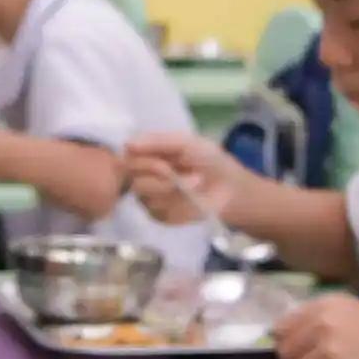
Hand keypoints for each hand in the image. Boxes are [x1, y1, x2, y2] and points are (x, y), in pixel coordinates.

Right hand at [120, 128, 239, 224]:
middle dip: (157, 172)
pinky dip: (179, 203)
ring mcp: (149, 198)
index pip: (128, 157)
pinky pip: (159, 212)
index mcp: (146, 155)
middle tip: (176, 170)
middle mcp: (143, 176)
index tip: (162, 158)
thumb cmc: (208, 159)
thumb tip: (127, 144)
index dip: (142, 158)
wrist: (230, 186)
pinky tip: (192, 198)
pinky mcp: (160, 216)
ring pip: (145, 196)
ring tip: (196, 181)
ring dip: (171, 188)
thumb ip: (158, 141)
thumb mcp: (186, 142)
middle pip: (132, 177)